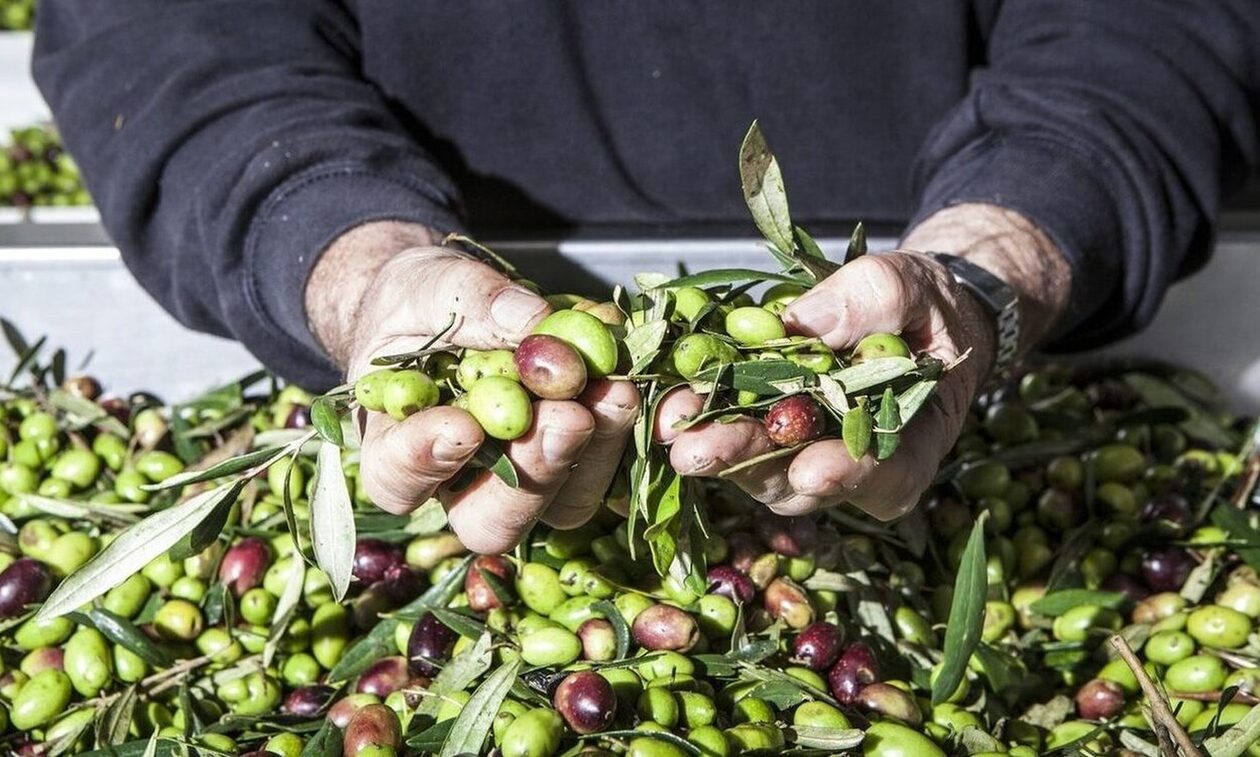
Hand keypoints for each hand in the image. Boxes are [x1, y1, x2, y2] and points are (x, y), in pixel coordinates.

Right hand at [306, 223, 638, 552]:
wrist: (452, 299)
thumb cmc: (419, 299)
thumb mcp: (429, 284)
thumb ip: (470, 302)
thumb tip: (533, 320)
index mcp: (395, 449)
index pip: (398, 480)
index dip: (426, 462)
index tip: (461, 426)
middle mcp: (461, 485)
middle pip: (491, 522)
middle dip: (534, 472)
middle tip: (567, 417)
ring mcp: (525, 481)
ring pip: (563, 506)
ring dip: (594, 454)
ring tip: (614, 391)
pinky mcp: (580, 461)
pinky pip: (616, 469)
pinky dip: (636, 432)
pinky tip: (647, 388)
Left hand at [656, 204, 1070, 519]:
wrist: (902, 310)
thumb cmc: (921, 304)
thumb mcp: (909, 287)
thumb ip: (872, 301)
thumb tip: (803, 323)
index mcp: (912, 441)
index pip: (886, 475)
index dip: (848, 476)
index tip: (811, 470)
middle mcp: (855, 462)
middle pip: (801, 479)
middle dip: (747, 462)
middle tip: (699, 451)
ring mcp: (807, 451)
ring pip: (759, 465)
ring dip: (713, 444)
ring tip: (672, 420)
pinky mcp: (770, 430)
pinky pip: (735, 431)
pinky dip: (703, 417)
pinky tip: (671, 401)